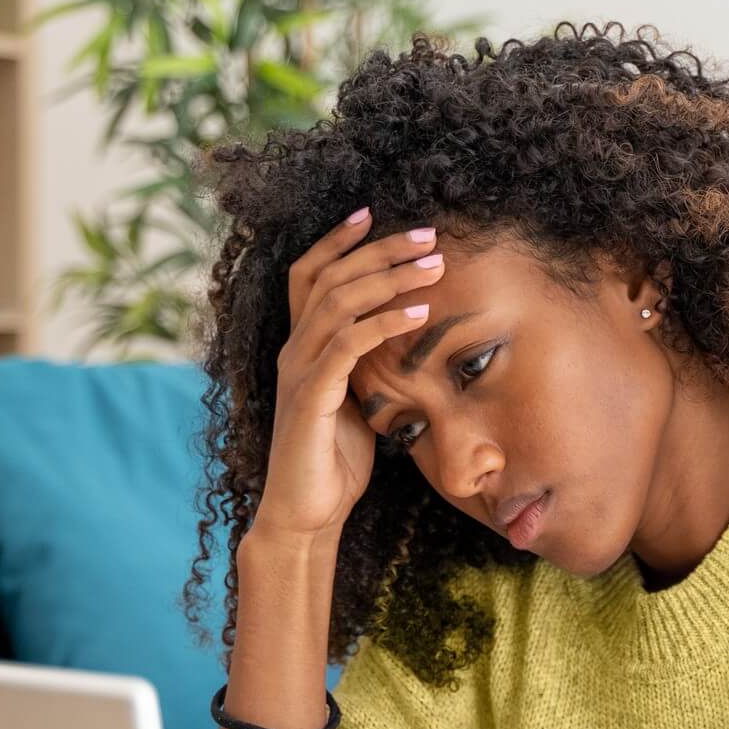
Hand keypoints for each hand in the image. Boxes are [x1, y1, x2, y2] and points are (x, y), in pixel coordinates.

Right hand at [250, 208, 443, 543]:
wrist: (306, 515)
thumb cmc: (334, 465)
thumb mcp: (356, 405)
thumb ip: (366, 369)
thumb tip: (401, 345)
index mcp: (302, 348)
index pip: (310, 275)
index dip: (337, 241)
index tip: (374, 213)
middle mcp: (294, 350)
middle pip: (330, 276)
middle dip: (380, 250)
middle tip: (429, 234)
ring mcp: (299, 371)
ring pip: (339, 302)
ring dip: (390, 278)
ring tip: (434, 265)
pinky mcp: (310, 397)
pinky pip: (346, 346)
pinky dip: (383, 323)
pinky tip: (417, 313)